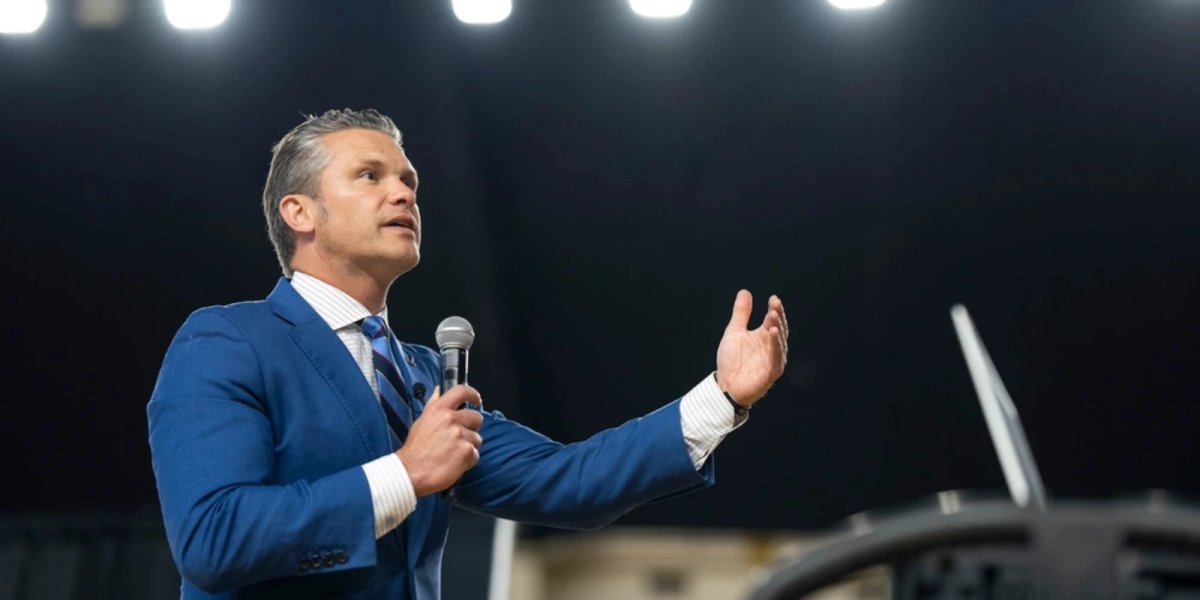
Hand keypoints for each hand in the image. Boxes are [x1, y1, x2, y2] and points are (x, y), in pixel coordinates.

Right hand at [396, 385, 483, 496]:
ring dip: (469, 447)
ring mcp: (460, 434)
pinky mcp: (466, 451)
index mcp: (438, 409)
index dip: (473, 394)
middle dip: (472, 428)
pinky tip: (454, 463)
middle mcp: (450, 419)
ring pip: (477, 438)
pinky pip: (475, 454)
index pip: (461, 391)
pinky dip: (468, 461)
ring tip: (452, 454)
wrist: (410, 473)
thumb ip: (434, 405)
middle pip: (476, 417)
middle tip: (459, 439)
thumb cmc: (415, 450)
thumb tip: (439, 391)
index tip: (477, 400)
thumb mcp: (421, 422)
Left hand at [715, 290, 788, 407]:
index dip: (775, 309)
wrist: (725, 385)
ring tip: (773, 315)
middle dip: (777, 316)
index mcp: (764, 336)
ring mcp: (773, 359)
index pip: (774, 320)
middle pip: (779, 329)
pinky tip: (772, 333)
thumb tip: (745, 291)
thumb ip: (741, 313)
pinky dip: (775, 345)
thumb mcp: (734, 332)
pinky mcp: (771, 372)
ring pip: (779, 342)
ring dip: (777, 328)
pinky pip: (776, 357)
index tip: (773, 298)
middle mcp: (771, 347)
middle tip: (774, 304)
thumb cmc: (731, 360)